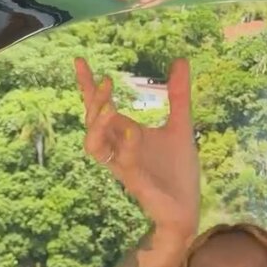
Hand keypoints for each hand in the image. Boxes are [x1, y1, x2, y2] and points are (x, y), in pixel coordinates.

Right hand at [75, 57, 198, 238]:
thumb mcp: (181, 125)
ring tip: (110, 108)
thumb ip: (178, 95)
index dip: (87, 85)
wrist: (187, 207)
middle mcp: (118, 150)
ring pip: (94, 147)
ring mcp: (124, 167)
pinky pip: (123, 164)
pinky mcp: (136, 184)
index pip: (98, 107)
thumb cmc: (178, 171)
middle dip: (93, 102)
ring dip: (97, 127)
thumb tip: (180, 59)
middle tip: (106, 81)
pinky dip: (127, 147)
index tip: (80, 60)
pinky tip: (136, 132)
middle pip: (91, 123)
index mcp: (123, 135)